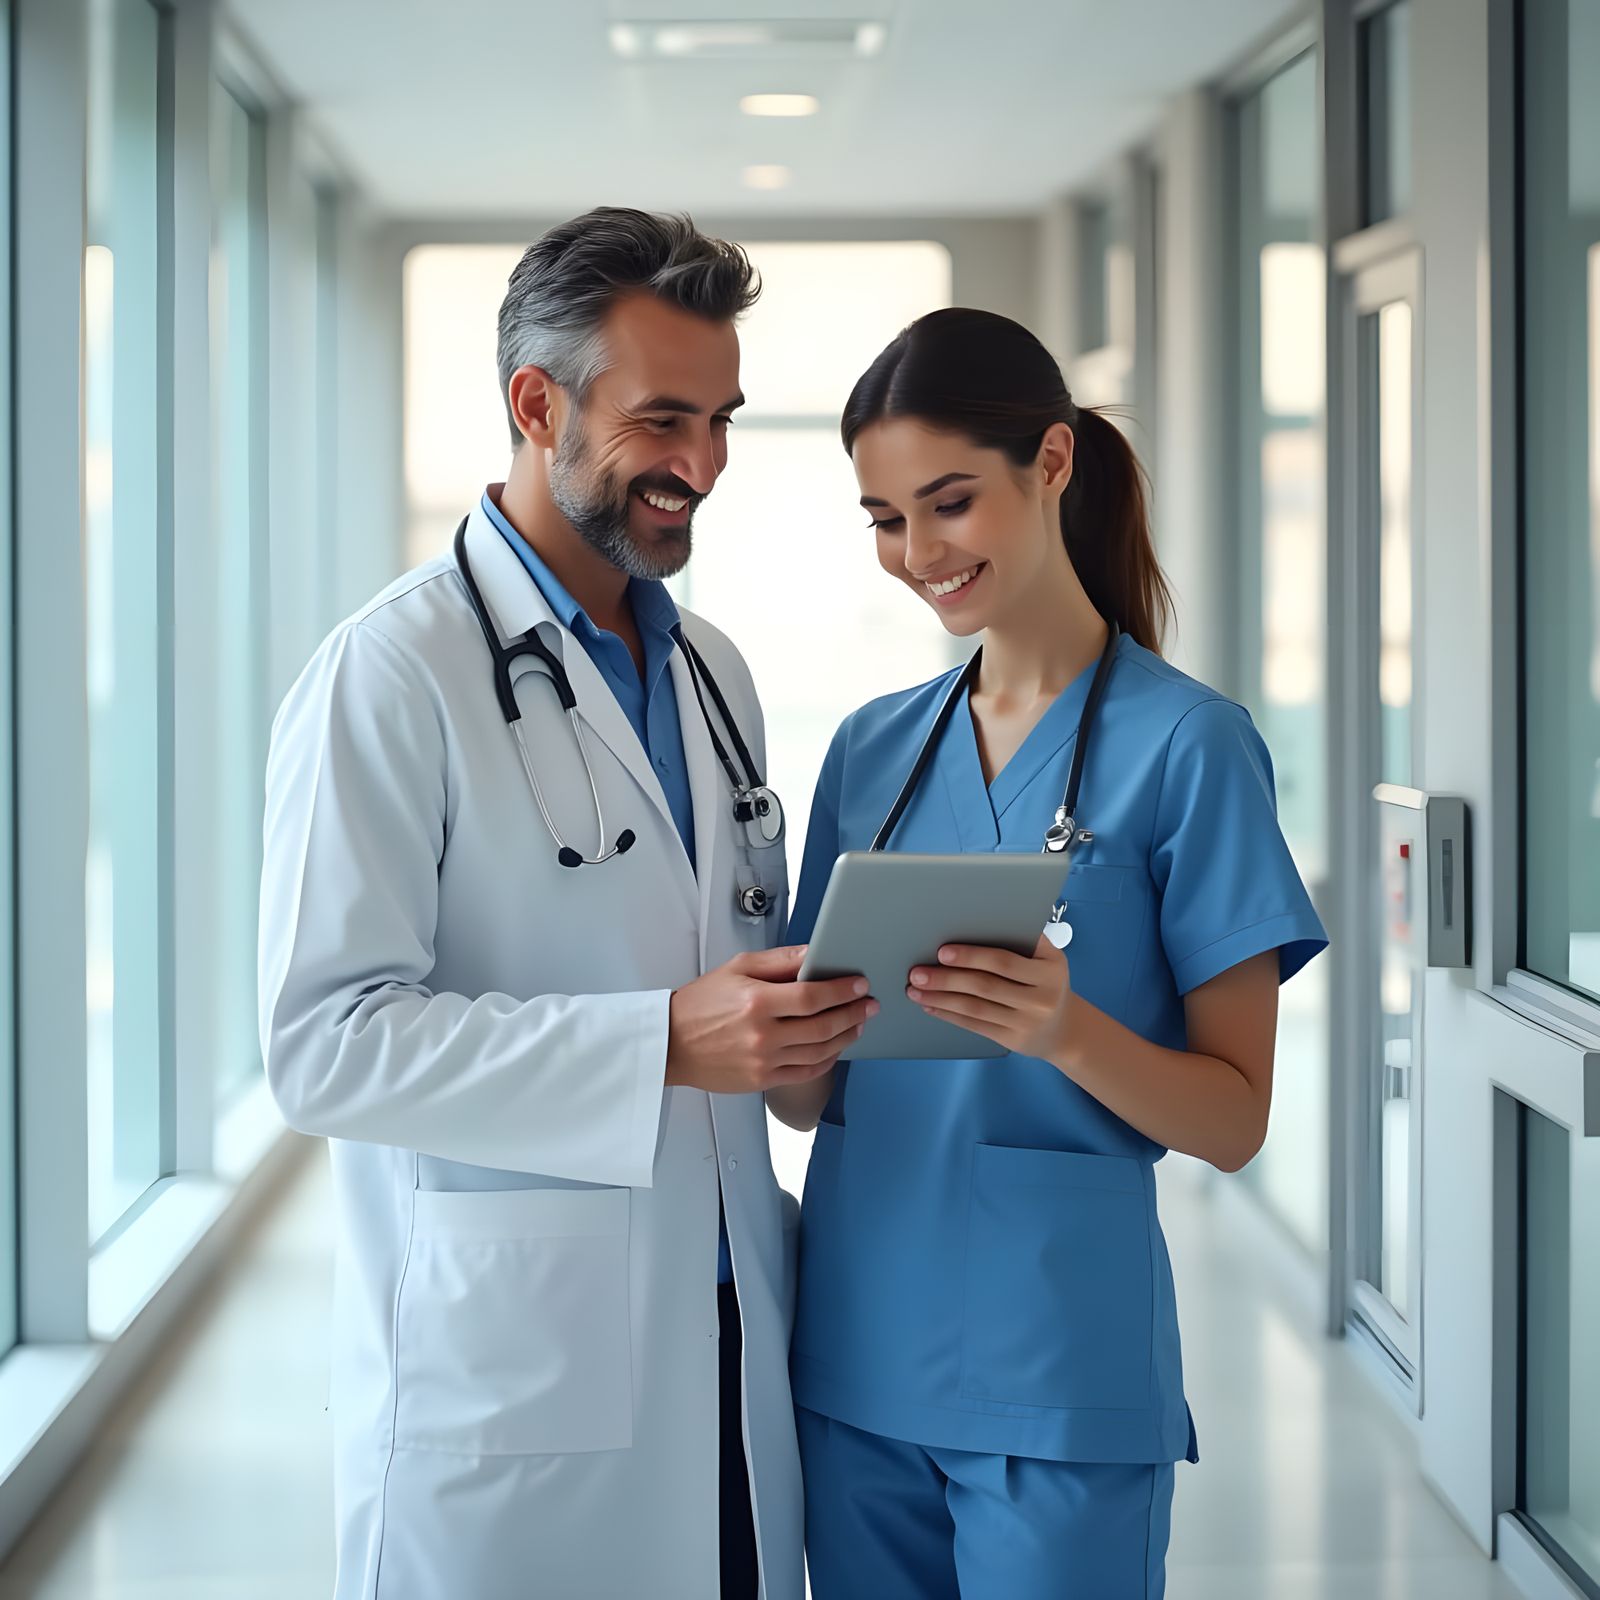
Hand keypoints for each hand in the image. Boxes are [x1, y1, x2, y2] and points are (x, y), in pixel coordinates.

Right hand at [667, 946, 877, 1093]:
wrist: (672, 1043)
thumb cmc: (699, 1004)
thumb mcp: (737, 968)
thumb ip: (779, 960)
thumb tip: (813, 954)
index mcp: (757, 1002)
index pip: (812, 996)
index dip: (842, 991)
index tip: (859, 985)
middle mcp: (762, 1034)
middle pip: (823, 1025)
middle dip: (853, 1013)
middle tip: (869, 1004)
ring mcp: (764, 1061)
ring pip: (820, 1052)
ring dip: (846, 1037)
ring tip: (858, 1024)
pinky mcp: (762, 1080)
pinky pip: (806, 1072)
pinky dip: (827, 1060)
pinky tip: (835, 1047)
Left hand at [906, 935, 1073, 1059]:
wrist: (1065, 1029)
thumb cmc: (1047, 982)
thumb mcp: (1049, 958)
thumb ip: (1023, 939)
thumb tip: (981, 918)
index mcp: (1049, 971)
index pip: (1004, 962)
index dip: (971, 956)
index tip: (942, 951)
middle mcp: (1040, 999)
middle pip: (985, 986)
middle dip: (946, 978)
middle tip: (917, 972)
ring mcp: (1026, 1022)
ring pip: (975, 1008)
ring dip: (941, 997)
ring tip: (915, 989)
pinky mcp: (1012, 1040)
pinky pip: (975, 1025)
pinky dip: (949, 1014)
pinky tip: (930, 1005)